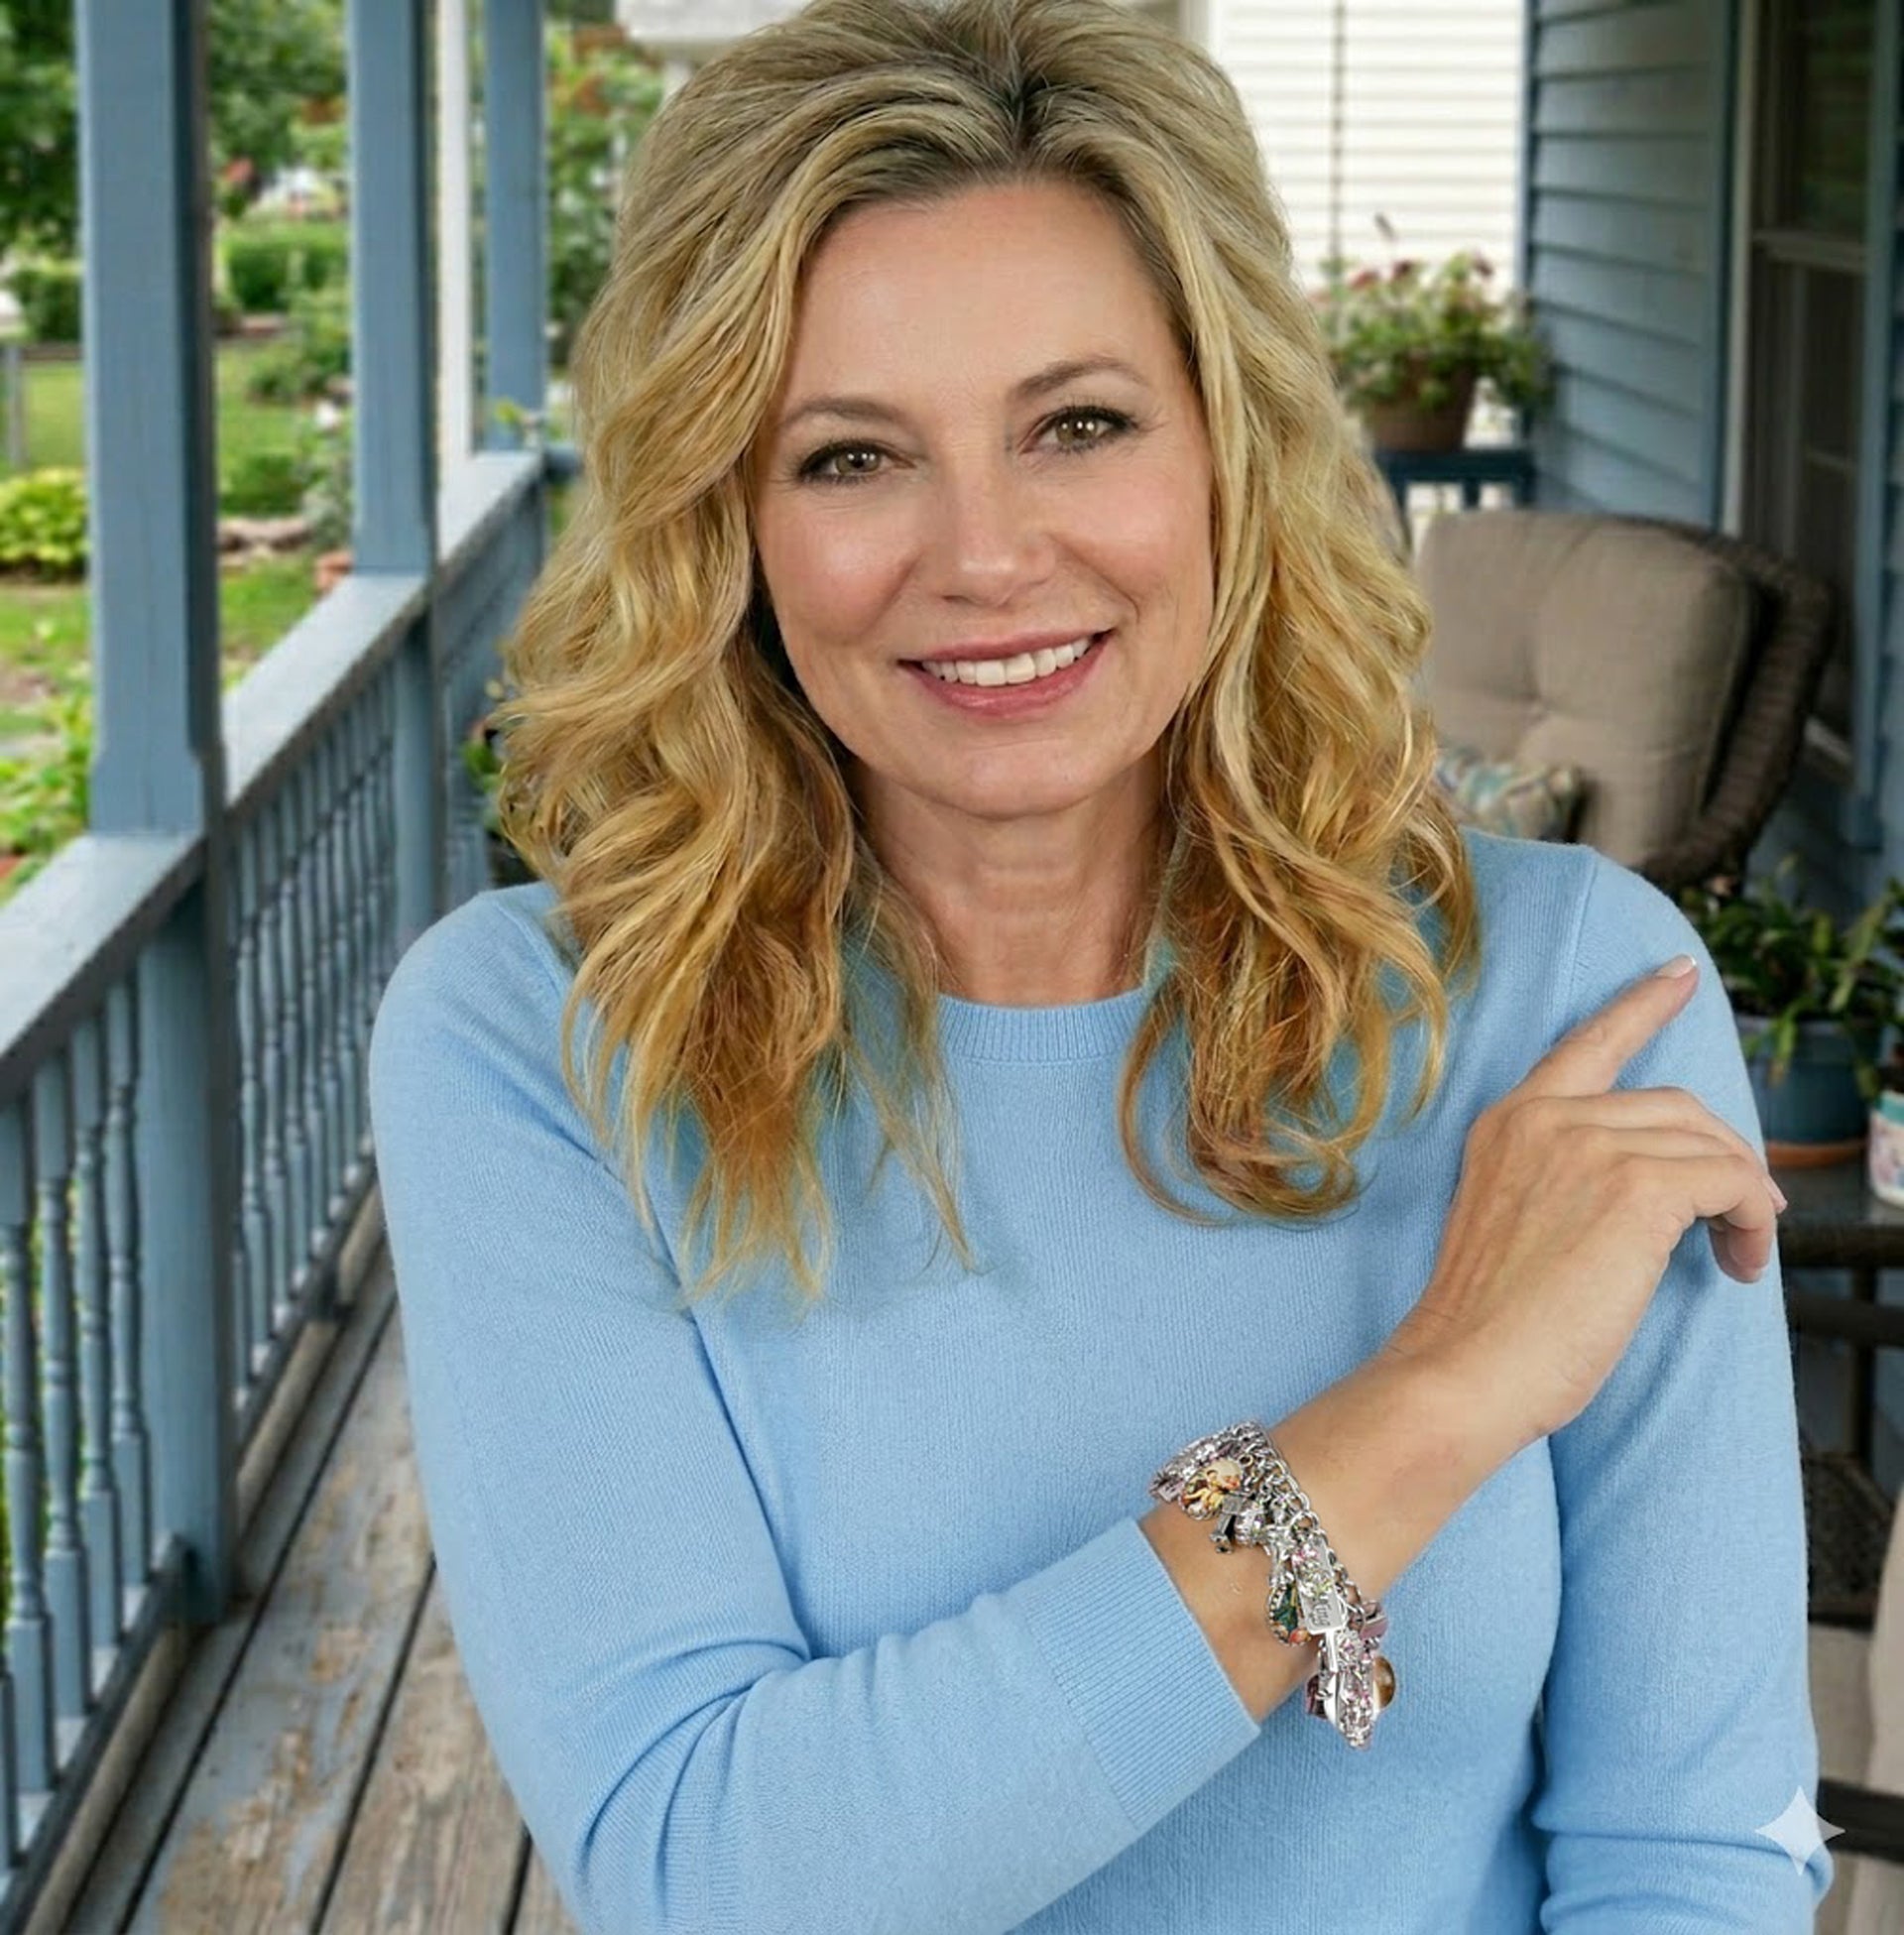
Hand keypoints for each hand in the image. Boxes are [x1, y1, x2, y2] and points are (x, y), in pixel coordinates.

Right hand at [1380, 956, 1785, 1452]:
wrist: (1464, 1368)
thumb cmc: (1487, 1323)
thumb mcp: (1513, 1220)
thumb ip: (1565, 1179)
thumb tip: (1661, 1186)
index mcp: (1507, 1122)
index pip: (1587, 1043)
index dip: (1642, 1005)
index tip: (1680, 976)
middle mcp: (1545, 1118)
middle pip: (1675, 1104)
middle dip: (1722, 1155)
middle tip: (1742, 1217)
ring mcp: (1589, 1146)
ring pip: (1711, 1144)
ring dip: (1744, 1198)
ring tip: (1737, 1251)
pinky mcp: (1637, 1188)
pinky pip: (1734, 1182)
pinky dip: (1753, 1221)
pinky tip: (1737, 1261)